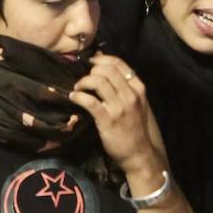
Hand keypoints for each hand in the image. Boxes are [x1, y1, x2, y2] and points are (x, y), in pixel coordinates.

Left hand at [68, 54, 160, 169]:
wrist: (139, 153)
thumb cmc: (135, 127)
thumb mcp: (136, 103)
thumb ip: (124, 86)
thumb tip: (104, 67)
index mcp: (138, 88)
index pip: (119, 63)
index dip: (101, 59)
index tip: (90, 62)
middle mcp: (130, 94)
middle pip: (107, 70)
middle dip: (91, 70)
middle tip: (84, 79)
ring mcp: (120, 107)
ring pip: (98, 82)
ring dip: (83, 82)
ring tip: (77, 88)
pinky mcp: (108, 119)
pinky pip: (90, 101)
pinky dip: (78, 96)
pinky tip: (74, 97)